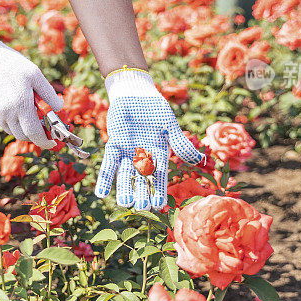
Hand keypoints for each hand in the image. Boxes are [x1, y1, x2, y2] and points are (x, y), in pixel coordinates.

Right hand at [0, 31, 62, 149]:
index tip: (51, 142)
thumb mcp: (36, 75)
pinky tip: (12, 102)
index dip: (44, 141)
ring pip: (12, 130)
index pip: (34, 134)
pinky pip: (3, 122)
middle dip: (34, 133)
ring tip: (24, 106)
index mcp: (21, 105)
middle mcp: (7, 113)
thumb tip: (59, 109)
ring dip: (22, 125)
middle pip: (23, 135)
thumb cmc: (14, 65)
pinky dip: (11, 118)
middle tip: (41, 125)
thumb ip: (49, 95)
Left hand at [94, 69, 205, 210]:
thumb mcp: (170, 125)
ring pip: (125, 174)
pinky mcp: (114, 144)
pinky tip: (101, 193)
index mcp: (158, 154)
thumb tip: (199, 160)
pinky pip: (108, 163)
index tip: (158, 206)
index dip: (158, 191)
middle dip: (141, 193)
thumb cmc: (155, 108)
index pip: (159, 176)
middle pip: (141, 179)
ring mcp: (127, 152)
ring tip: (124, 204)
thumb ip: (181, 143)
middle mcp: (142, 157)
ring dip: (124, 188)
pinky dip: (105, 177)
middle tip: (140, 207)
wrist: (135, 93)